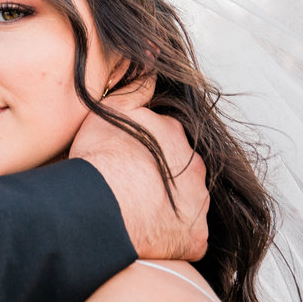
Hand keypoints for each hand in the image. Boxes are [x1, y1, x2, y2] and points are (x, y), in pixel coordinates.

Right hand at [69, 101, 208, 261]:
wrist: (106, 205)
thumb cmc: (104, 157)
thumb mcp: (114, 108)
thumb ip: (137, 86)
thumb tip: (155, 63)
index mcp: (176, 136)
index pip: (166, 138)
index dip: (146, 147)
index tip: (126, 157)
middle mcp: (196, 169)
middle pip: (181, 171)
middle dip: (163, 177)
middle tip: (132, 186)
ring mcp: (198, 205)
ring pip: (186, 203)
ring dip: (169, 206)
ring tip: (137, 213)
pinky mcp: (195, 238)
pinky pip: (187, 237)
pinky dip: (172, 236)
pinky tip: (149, 235)